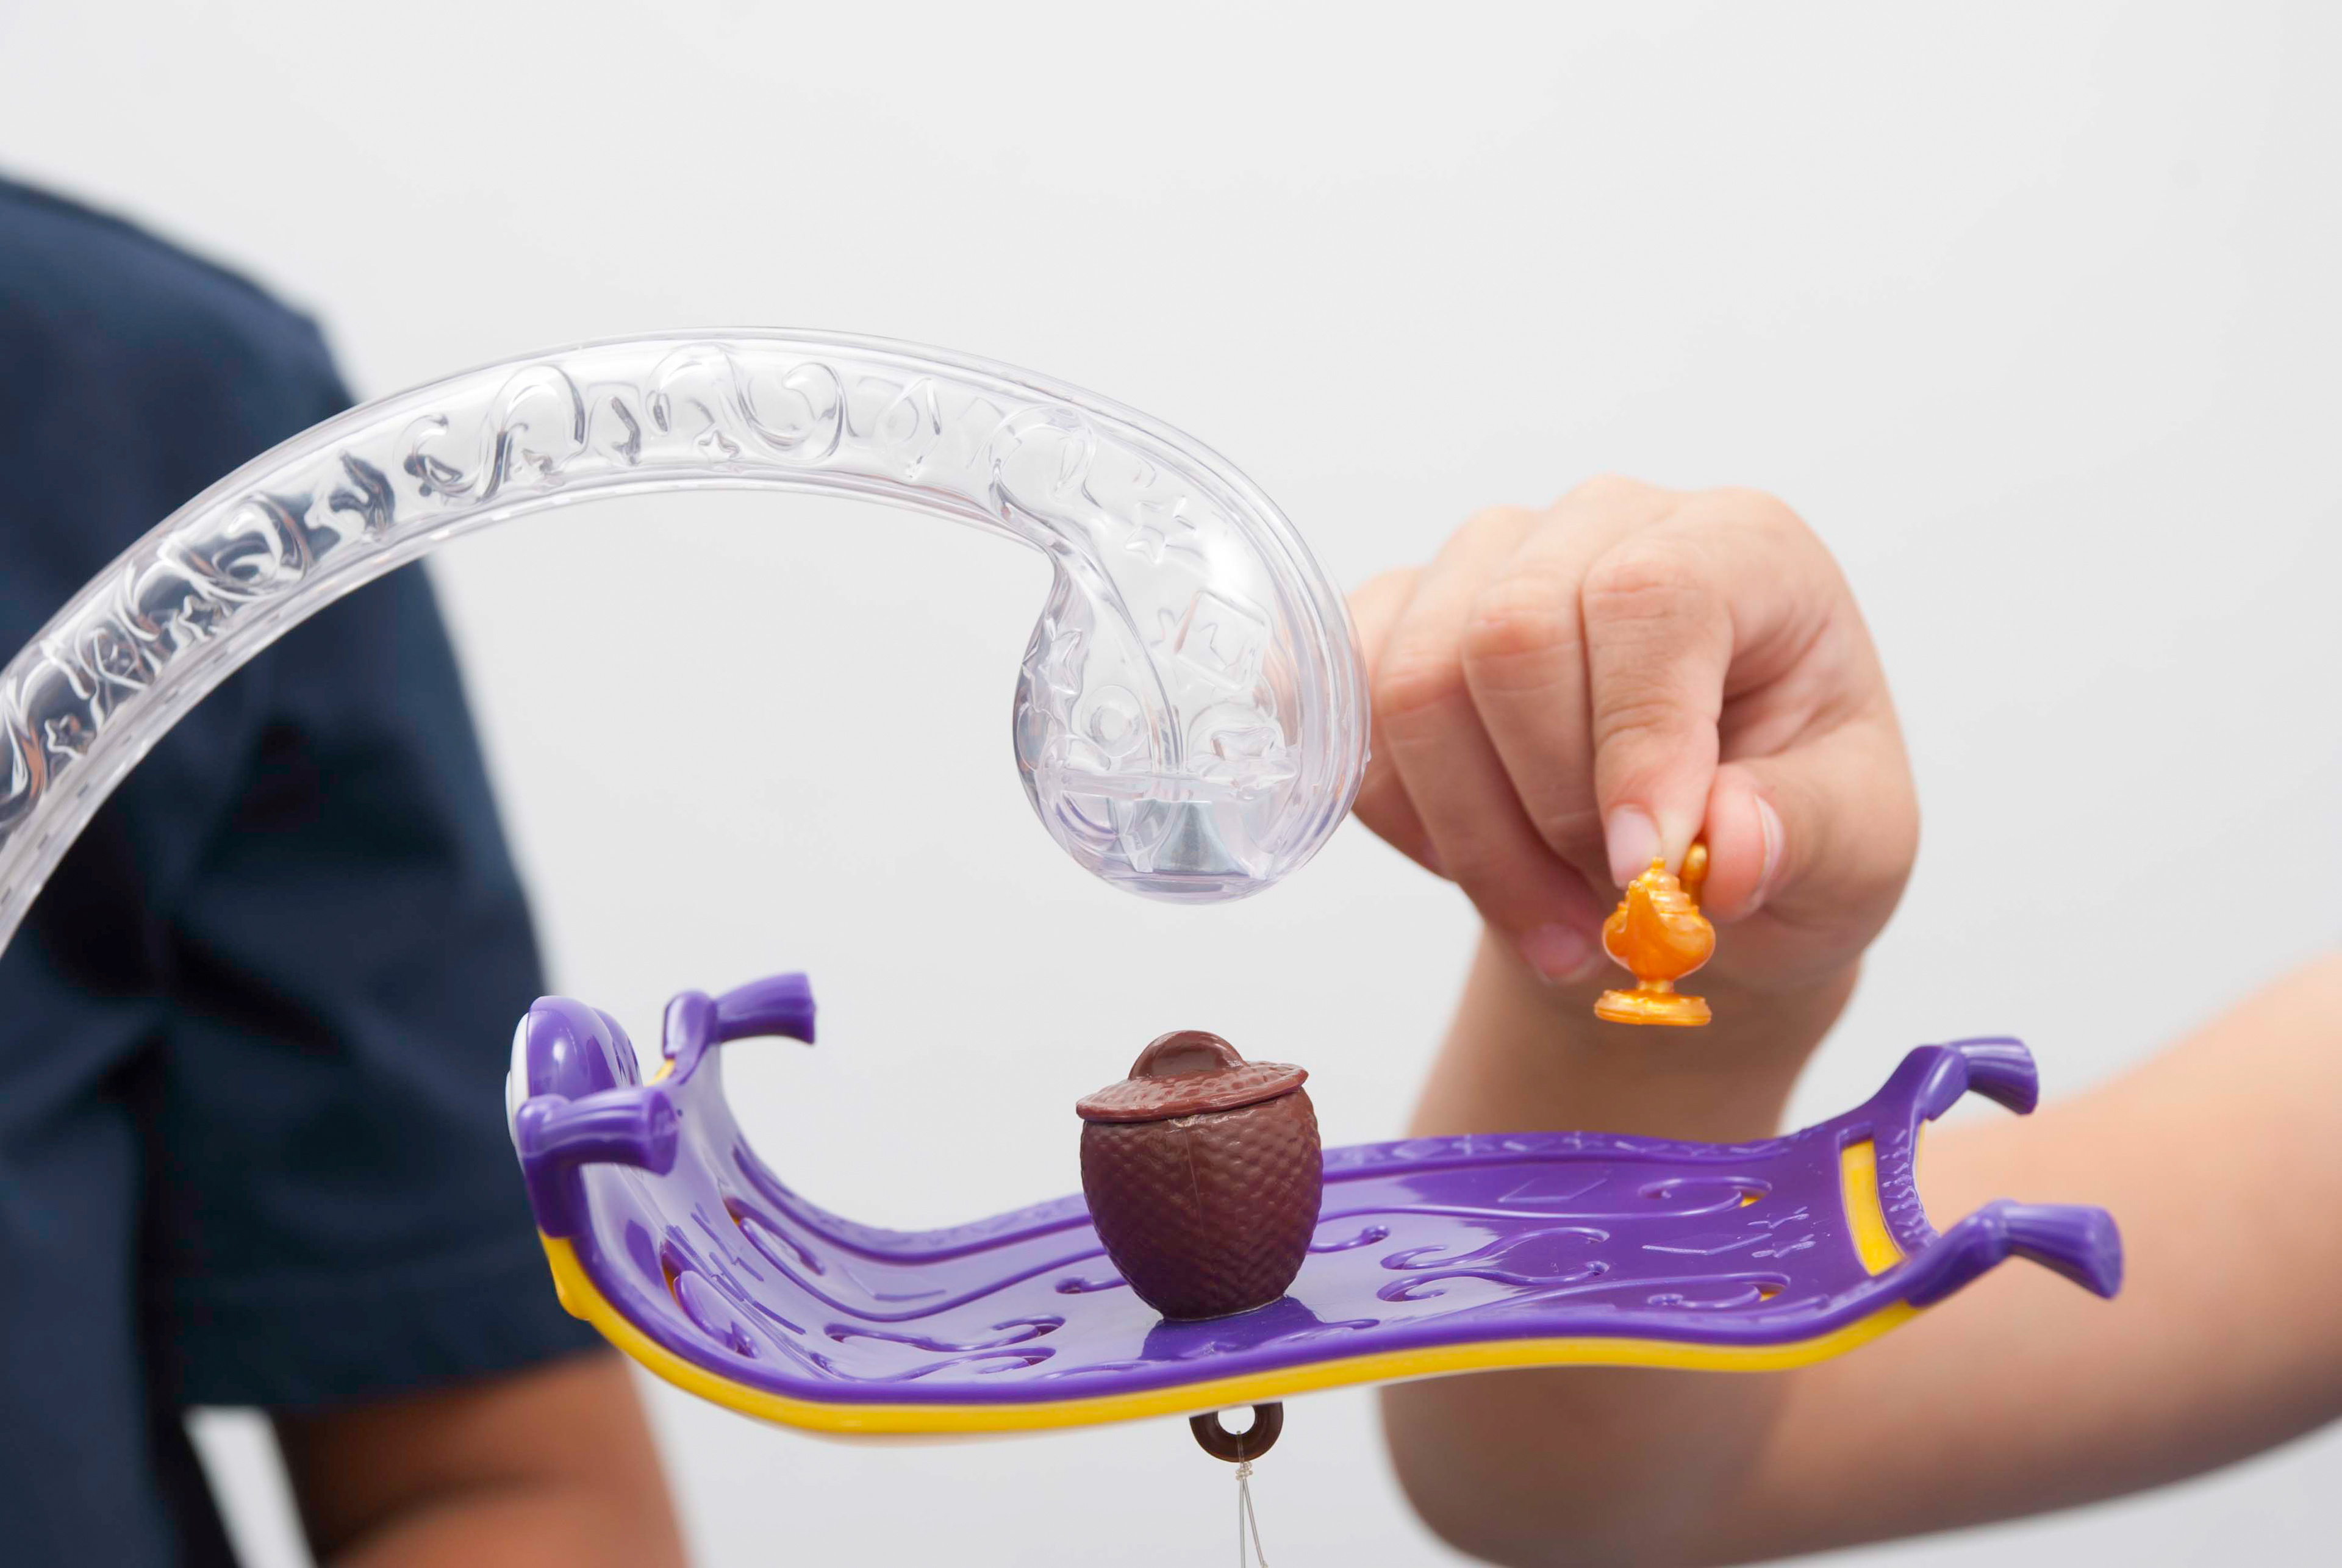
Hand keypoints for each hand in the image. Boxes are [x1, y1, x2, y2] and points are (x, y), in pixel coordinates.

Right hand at [1352, 476, 1915, 1002]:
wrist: (1692, 861)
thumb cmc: (1785, 828)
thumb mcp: (1857, 853)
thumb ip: (1808, 838)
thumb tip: (1727, 843)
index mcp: (1741, 548)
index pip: (1650, 596)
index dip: (1634, 739)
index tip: (1645, 871)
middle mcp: (1603, 524)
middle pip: (1508, 634)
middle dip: (1546, 808)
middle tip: (1605, 914)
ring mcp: (1484, 562)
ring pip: (1412, 682)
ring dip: (1474, 838)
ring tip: (1552, 923)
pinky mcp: (1395, 619)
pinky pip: (1343, 712)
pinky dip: (1400, 817)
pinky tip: (1473, 862)